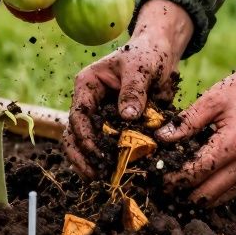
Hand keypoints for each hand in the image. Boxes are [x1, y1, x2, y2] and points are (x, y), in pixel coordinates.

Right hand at [63, 0, 193, 178]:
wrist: (161, 55)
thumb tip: (128, 116)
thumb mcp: (140, 67)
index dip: (85, 138)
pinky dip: (109, 161)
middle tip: (98, 175)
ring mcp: (100, 117)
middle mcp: (89, 103)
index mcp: (88, 86)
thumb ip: (134, 90)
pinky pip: (106, 147)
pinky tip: (117, 174)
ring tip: (105, 179)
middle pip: (74, 135)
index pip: (78, 116)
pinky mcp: (115, 127)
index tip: (99, 155)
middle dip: (83, 157)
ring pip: (84, 145)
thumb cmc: (147, 55)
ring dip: (92, 163)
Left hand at [158, 47, 235, 205]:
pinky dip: (214, 190)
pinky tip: (200, 180)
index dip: (174, 178)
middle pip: (206, 194)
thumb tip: (162, 137)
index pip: (196, 173)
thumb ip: (187, 121)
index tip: (159, 177)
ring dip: (197, 195)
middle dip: (182, 191)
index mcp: (234, 144)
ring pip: (219, 198)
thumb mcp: (215, 98)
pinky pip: (232, 191)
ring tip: (179, 185)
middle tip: (164, 185)